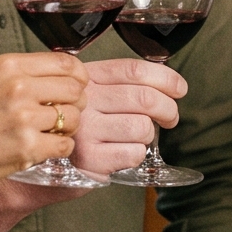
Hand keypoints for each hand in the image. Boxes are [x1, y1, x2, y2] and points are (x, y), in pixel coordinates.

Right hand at [0, 51, 86, 195]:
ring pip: (74, 119)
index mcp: (9, 65)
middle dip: (74, 104)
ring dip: (66, 128)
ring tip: (45, 132)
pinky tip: (40, 147)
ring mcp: (24, 118)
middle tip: (60, 114)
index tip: (76, 86)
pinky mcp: (27, 147)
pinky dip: (58, 148)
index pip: (67, 62)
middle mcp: (19, 87)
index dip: (78, 77)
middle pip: (76, 90)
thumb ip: (22, 72)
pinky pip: (65, 145)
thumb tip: (61, 73)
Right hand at [70, 58, 186, 179]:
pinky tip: (122, 152)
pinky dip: (137, 154)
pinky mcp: (89, 159)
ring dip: (149, 134)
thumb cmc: (83, 125)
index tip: (180, 89)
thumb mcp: (94, 94)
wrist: (50, 162)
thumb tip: (171, 85)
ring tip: (136, 137)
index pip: (134, 69)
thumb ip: (123, 84)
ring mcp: (84, 130)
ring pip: (142, 127)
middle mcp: (83, 100)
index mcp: (88, 77)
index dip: (165, 78)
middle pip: (144, 98)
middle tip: (170, 118)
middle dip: (169, 109)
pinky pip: (134, 153)